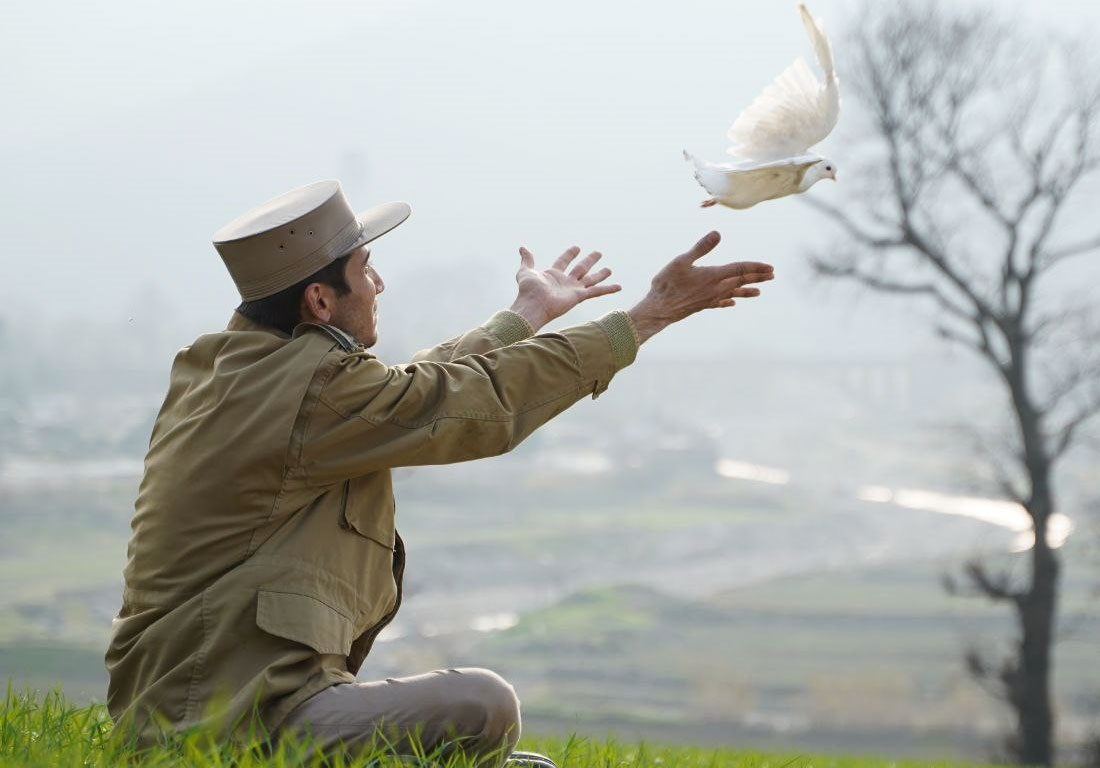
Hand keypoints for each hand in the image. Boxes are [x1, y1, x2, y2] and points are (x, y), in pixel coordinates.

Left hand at [509, 246, 621, 331]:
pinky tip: (619, 286)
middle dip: (589, 260)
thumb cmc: (528, 291)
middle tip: (598, 252)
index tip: (576, 247)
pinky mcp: (579, 296)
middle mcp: (565, 282)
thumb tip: (522, 247)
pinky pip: (597, 291)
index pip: (564, 261)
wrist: (533, 305)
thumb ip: (527, 260)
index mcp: (553, 275)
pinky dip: (609, 289)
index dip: (570, 254)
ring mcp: (573, 289)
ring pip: (590, 279)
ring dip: (600, 274)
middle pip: (581, 268)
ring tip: (609, 269)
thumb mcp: (525, 271)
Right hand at [626, 231, 773, 343]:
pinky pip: (720, 302)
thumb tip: (717, 234)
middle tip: (772, 276)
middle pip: (740, 281)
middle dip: (757, 278)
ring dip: (747, 291)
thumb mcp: (681, 261)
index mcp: (713, 276)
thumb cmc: (667, 284)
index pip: (740, 269)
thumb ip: (700, 248)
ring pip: (733, 293)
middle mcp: (715, 288)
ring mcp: (709, 298)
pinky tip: (732, 302)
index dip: (755, 267)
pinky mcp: (702, 305)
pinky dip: (728, 300)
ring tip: (759, 292)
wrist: (659, 310)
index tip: (770, 267)